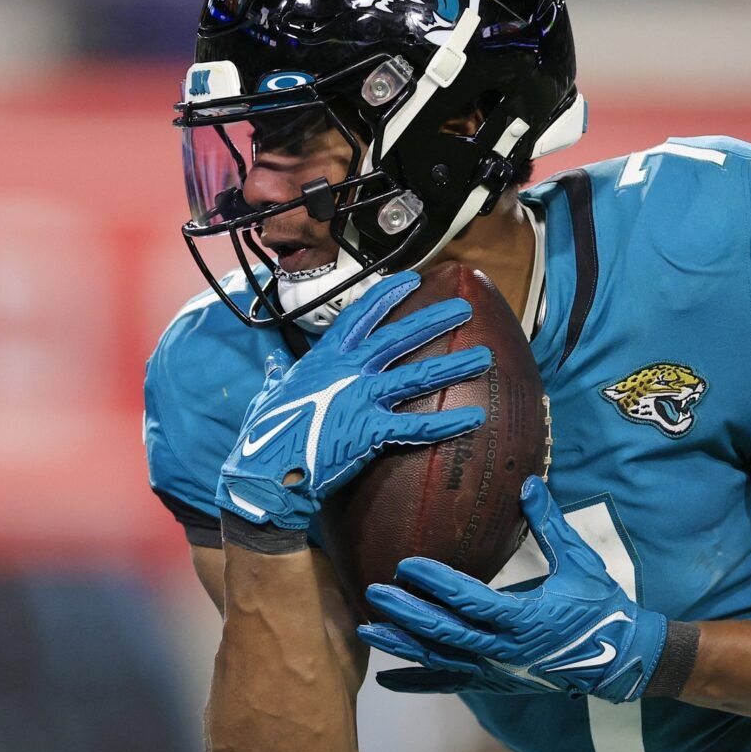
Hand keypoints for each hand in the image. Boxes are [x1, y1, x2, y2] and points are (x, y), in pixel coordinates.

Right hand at [217, 271, 490, 532]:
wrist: (266, 471)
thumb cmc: (265, 435)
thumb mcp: (270, 395)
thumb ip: (281, 377)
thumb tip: (278, 367)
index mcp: (324, 359)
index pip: (361, 316)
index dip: (387, 295)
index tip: (412, 279)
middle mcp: (347, 371)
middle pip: (399, 337)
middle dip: (434, 320)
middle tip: (465, 308)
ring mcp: (361, 398)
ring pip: (417, 375)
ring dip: (453, 365)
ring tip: (485, 357)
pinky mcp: (370, 431)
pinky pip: (418, 425)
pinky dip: (447, 423)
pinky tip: (475, 419)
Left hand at [360, 477, 669, 700]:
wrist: (617, 659)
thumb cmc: (599, 605)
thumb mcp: (578, 562)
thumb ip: (550, 524)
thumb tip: (529, 482)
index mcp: (524, 619)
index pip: (468, 600)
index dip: (434, 583)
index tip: (405, 564)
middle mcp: (505, 651)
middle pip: (444, 634)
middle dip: (406, 614)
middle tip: (374, 593)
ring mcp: (498, 671)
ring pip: (441, 662)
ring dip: (402, 648)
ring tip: (367, 631)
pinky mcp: (495, 684)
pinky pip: (450, 685)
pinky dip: (417, 683)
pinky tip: (386, 679)